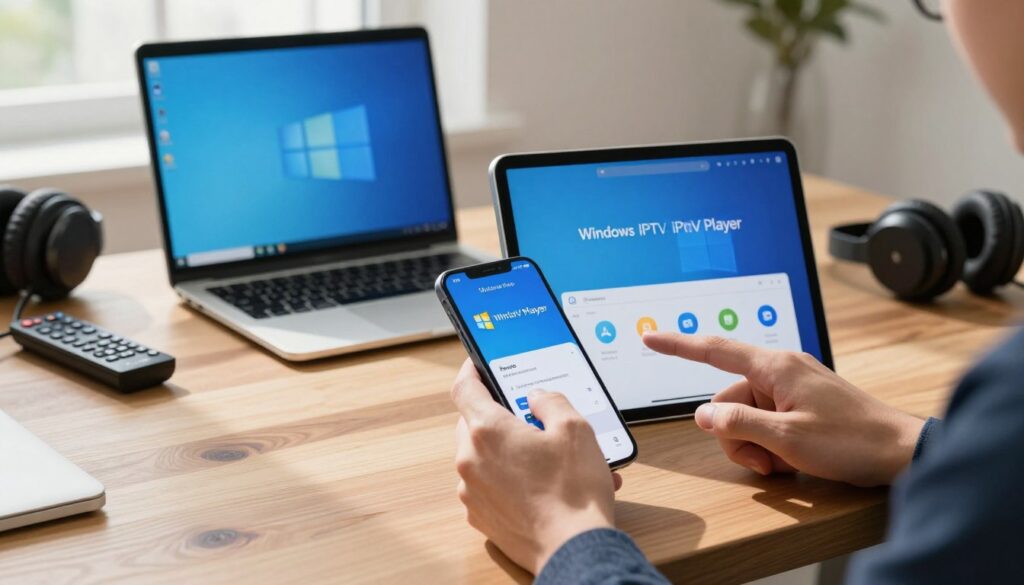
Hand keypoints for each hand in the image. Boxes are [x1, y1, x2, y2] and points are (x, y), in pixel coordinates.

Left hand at [450, 359, 621, 573]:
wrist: (573, 550)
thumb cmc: (574, 493)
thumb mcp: (575, 429)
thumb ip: (551, 401)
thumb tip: (537, 398)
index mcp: (488, 431)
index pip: (464, 387)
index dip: (471, 370)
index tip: (478, 364)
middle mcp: (470, 460)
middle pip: (473, 423)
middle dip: (498, 415)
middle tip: (529, 417)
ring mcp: (472, 492)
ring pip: (481, 456)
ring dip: (506, 450)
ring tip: (547, 457)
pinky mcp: (480, 516)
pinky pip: (488, 485)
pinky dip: (508, 479)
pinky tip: (542, 484)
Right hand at [643, 333, 924, 486]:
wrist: (900, 451)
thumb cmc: (851, 441)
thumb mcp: (787, 438)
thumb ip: (738, 423)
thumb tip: (703, 415)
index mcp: (775, 367)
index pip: (715, 350)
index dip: (678, 346)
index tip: (651, 338)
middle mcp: (781, 370)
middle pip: (728, 398)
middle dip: (735, 434)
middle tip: (763, 460)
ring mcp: (792, 386)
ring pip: (745, 414)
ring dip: (754, 444)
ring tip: (782, 463)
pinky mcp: (801, 403)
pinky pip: (767, 419)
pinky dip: (770, 442)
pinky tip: (790, 459)